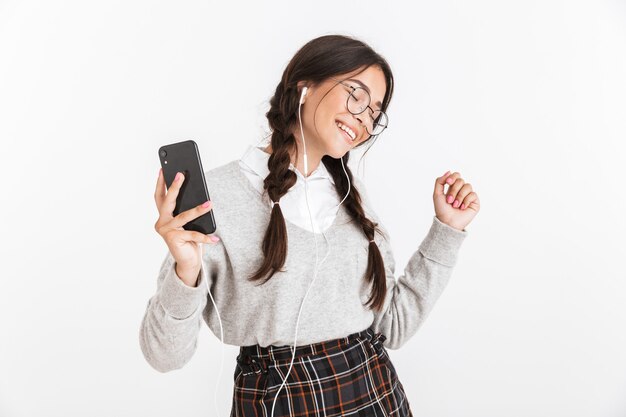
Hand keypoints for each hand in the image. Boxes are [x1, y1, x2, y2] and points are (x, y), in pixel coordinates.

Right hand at [154, 169, 219, 283]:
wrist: (188, 261)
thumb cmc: (190, 239)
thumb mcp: (188, 223)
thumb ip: (187, 211)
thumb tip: (200, 197)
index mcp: (163, 216)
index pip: (160, 196)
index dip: (160, 183)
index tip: (162, 169)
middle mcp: (162, 222)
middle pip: (168, 201)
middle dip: (174, 187)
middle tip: (180, 174)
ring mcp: (166, 231)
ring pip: (183, 216)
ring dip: (198, 210)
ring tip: (209, 203)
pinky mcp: (173, 240)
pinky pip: (193, 235)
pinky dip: (206, 237)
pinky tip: (215, 238)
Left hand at [433, 170, 479, 230]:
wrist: (447, 222)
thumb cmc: (442, 210)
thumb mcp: (437, 194)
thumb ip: (440, 181)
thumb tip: (449, 171)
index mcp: (453, 187)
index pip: (456, 175)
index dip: (453, 177)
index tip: (448, 183)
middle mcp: (462, 190)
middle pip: (461, 180)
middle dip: (454, 190)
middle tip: (449, 200)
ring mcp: (469, 196)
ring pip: (468, 186)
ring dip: (459, 196)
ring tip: (455, 205)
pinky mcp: (475, 202)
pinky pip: (473, 194)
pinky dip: (466, 201)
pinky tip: (462, 208)